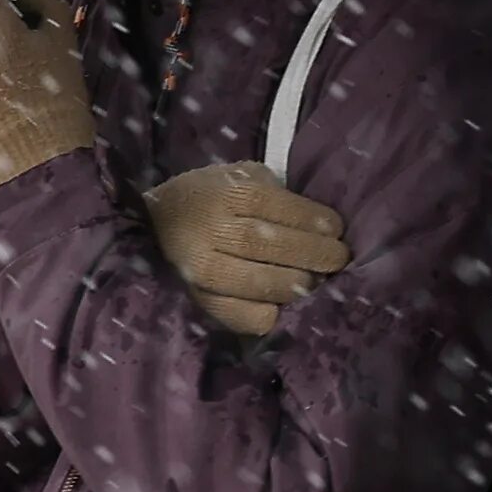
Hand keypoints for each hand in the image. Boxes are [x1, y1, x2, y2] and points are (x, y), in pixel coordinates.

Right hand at [143, 162, 351, 334]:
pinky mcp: (197, 299)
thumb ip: (272, 192)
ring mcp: (200, 268)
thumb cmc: (208, 197)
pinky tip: (280, 306)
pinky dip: (265, 314)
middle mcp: (209, 229)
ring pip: (253, 281)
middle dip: (311, 253)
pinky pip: (237, 314)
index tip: (337, 229)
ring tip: (314, 283)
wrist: (154, 224)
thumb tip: (319, 222)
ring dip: (292, 285)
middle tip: (337, 259)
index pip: (274, 205)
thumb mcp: (236, 177)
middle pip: (266, 244)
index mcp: (224, 192)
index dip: (311, 219)